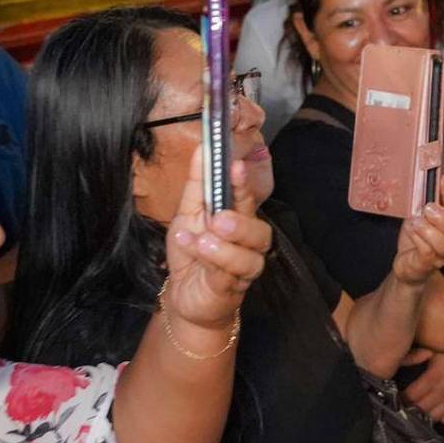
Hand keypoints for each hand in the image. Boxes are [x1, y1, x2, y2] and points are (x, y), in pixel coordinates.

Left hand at [163, 149, 273, 332]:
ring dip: (224, 246)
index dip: (243, 183)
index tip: (234, 165)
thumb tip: (201, 148)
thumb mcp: (187, 212)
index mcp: (240, 218)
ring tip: (202, 239)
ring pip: (249, 255)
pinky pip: (229, 273)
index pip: (247, 197)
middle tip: (219, 218)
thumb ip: (196, 183)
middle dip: (240, 222)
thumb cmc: (192, 251)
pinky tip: (193, 247)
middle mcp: (249, 243)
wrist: (184, 294)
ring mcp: (245, 266)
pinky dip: (210, 259)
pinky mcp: (233, 287)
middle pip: (259, 230)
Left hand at [392, 181, 443, 285]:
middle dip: (441, 214)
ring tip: (415, 222)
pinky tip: (411, 231)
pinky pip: (427, 252)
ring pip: (443, 242)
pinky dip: (418, 239)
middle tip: (427, 207)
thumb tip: (423, 182)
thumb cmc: (416, 239)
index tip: (442, 180)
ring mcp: (441, 255)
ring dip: (428, 229)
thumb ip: (424, 203)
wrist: (407, 266)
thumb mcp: (419, 216)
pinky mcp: (427, 264)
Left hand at [403, 350, 443, 422]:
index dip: (399, 398)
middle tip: (401, 408)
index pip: (409, 396)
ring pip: (432, 417)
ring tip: (416, 412)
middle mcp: (441, 393)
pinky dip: (439, 418)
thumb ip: (414, 356)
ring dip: (423, 415)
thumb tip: (398, 360)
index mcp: (432, 378)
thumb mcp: (435, 351)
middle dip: (408, 410)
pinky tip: (434, 413)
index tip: (392, 398)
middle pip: (419, 409)